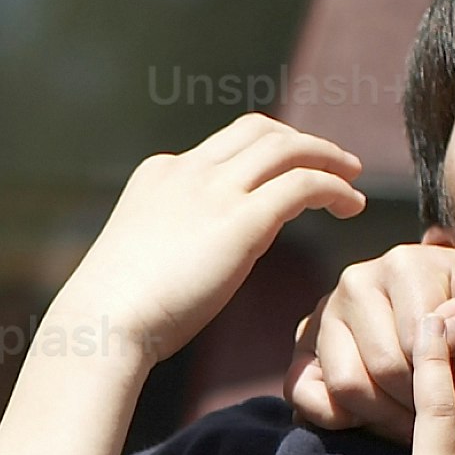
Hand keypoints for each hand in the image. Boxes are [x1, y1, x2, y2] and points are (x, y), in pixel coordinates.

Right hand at [40, 119, 369, 379]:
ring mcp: (214, 190)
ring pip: (286, 147)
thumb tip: (209, 258)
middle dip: (300, 142)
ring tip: (352, 180)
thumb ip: (178, 241)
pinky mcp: (241, 218)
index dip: (264, 156)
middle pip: (258, 130)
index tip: (287, 175)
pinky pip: (303, 183)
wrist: (102, 324)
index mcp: (159, 173)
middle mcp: (188, 170)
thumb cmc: (116, 313)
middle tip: (333, 164)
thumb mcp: (144, 257)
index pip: (223, 147)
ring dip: (326, 157)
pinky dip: (333, 187)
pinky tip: (350, 206)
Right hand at [287, 238, 454, 438]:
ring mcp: (324, 313)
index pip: (420, 340)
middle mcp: (356, 281)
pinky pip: (307, 395)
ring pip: (348, 384)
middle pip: (385, 366)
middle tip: (444, 422)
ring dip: (384, 417)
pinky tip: (374, 420)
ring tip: (414, 425)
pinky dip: (339, 418)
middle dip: (418, 404)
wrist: (437, 308)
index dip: (447, 381)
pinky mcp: (302, 348)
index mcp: (404, 264)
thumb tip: (453, 333)